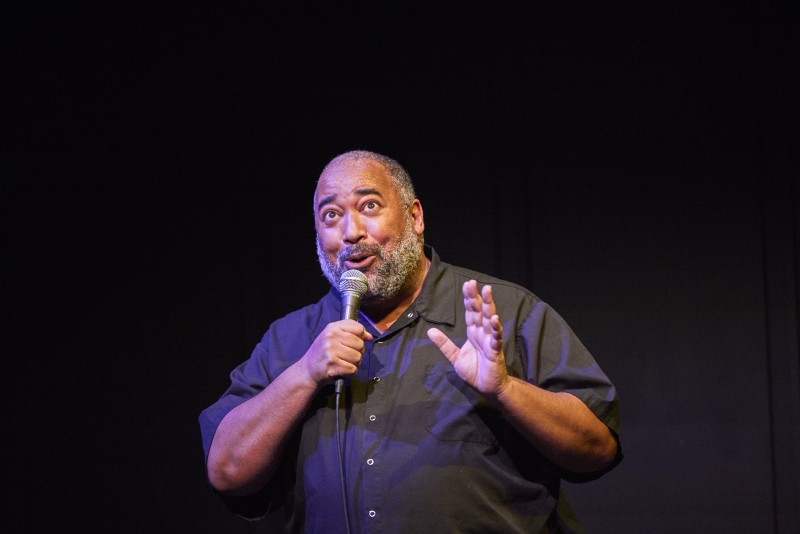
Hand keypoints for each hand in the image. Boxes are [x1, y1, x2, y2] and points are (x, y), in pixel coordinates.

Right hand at [300, 320, 372, 386]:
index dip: (360, 338)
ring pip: (358, 358)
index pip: (359, 328)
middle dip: (357, 353)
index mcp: (333, 327)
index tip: (353, 344)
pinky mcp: (332, 364)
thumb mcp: (334, 336)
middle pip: (360, 345)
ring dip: (354, 364)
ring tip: (344, 363)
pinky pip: (352, 369)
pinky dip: (350, 373)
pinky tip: (341, 370)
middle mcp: (332, 336)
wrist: (308, 369)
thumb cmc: (323, 352)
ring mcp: (331, 350)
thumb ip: (352, 333)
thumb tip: (369, 336)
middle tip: (346, 356)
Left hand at [427, 280, 509, 398]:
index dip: (468, 299)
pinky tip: (495, 320)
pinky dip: (496, 329)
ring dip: (488, 306)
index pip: (470, 313)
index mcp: (473, 333)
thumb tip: (430, 330)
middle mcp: (482, 334)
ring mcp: (490, 341)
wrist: (487, 389)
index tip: (467, 285)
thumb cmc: (474, 372)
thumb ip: (444, 344)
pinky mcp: (495, 352)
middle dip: (476, 297)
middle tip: (473, 282)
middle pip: (479, 312)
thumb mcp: (455, 357)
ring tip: (487, 292)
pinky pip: (496, 339)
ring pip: (489, 320)